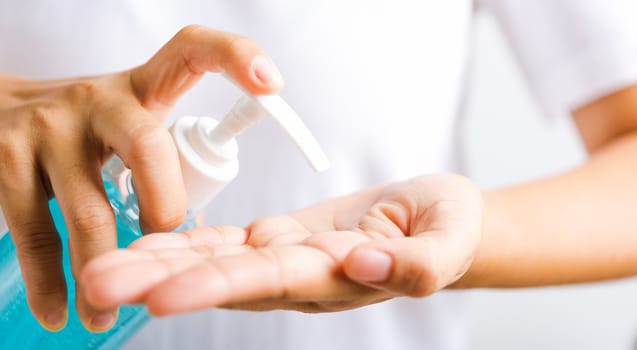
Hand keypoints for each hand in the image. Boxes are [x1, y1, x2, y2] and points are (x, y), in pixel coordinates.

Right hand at [0, 25, 282, 330]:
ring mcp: (48, 128)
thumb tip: (203, 223)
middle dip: (165, 207)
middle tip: (167, 244)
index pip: (190, 50)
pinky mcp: (5, 161)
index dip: (234, 55)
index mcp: (140, 87)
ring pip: (90, 209)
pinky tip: (61, 308)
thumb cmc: (86, 124)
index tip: (271, 84)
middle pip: (148, 147)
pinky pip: (37, 232)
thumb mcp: (130, 115)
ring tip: (107, 315)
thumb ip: (166, 150)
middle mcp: (97, 100)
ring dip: (106, 269)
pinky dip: (49, 280)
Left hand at [81, 174, 482, 314]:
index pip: (273, 283)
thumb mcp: (450, 240)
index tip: (164, 294)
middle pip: (228, 279)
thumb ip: (418, 263)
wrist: (437, 217)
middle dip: (163, 280)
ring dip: (160, 263)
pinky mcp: (282, 238)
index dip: (220, 285)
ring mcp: (289, 258)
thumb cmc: (449, 226)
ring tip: (103, 266)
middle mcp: (304, 276)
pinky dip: (188, 242)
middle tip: (99, 282)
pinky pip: (229, 242)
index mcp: (340, 278)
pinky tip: (146, 243)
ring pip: (218, 261)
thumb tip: (363, 264)